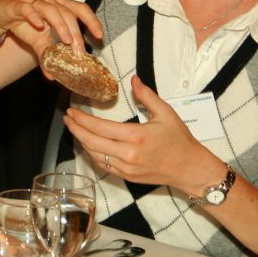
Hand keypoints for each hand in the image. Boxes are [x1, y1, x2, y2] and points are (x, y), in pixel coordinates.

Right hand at [0, 0, 103, 75]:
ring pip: (51, 9)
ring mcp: (35, 1)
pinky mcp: (19, 5)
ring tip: (65, 40)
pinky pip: (28, 8)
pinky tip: (39, 25)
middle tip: (79, 50)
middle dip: (75, 32)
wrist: (1, 11)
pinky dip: (34, 16)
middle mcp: (50, 1)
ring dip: (60, 24)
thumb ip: (47, 55)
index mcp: (60, 6)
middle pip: (67, 13)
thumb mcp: (38, 41)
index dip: (91, 21)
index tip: (99, 36)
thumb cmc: (25, 22)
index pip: (80, 9)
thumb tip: (53, 77)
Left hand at [63, 76, 219, 194]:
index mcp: (136, 137)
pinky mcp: (127, 177)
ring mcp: (126, 168)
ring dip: (82, 141)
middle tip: (67, 118)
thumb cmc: (180, 140)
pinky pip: (103, 166)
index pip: (100, 128)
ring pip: (95, 155)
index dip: (82, 120)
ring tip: (75, 128)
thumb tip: (133, 79)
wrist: (191, 169)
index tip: (71, 111)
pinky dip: (92, 154)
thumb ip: (146, 95)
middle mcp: (128, 154)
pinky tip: (88, 144)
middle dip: (76, 129)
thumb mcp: (166, 113)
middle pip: (92, 142)